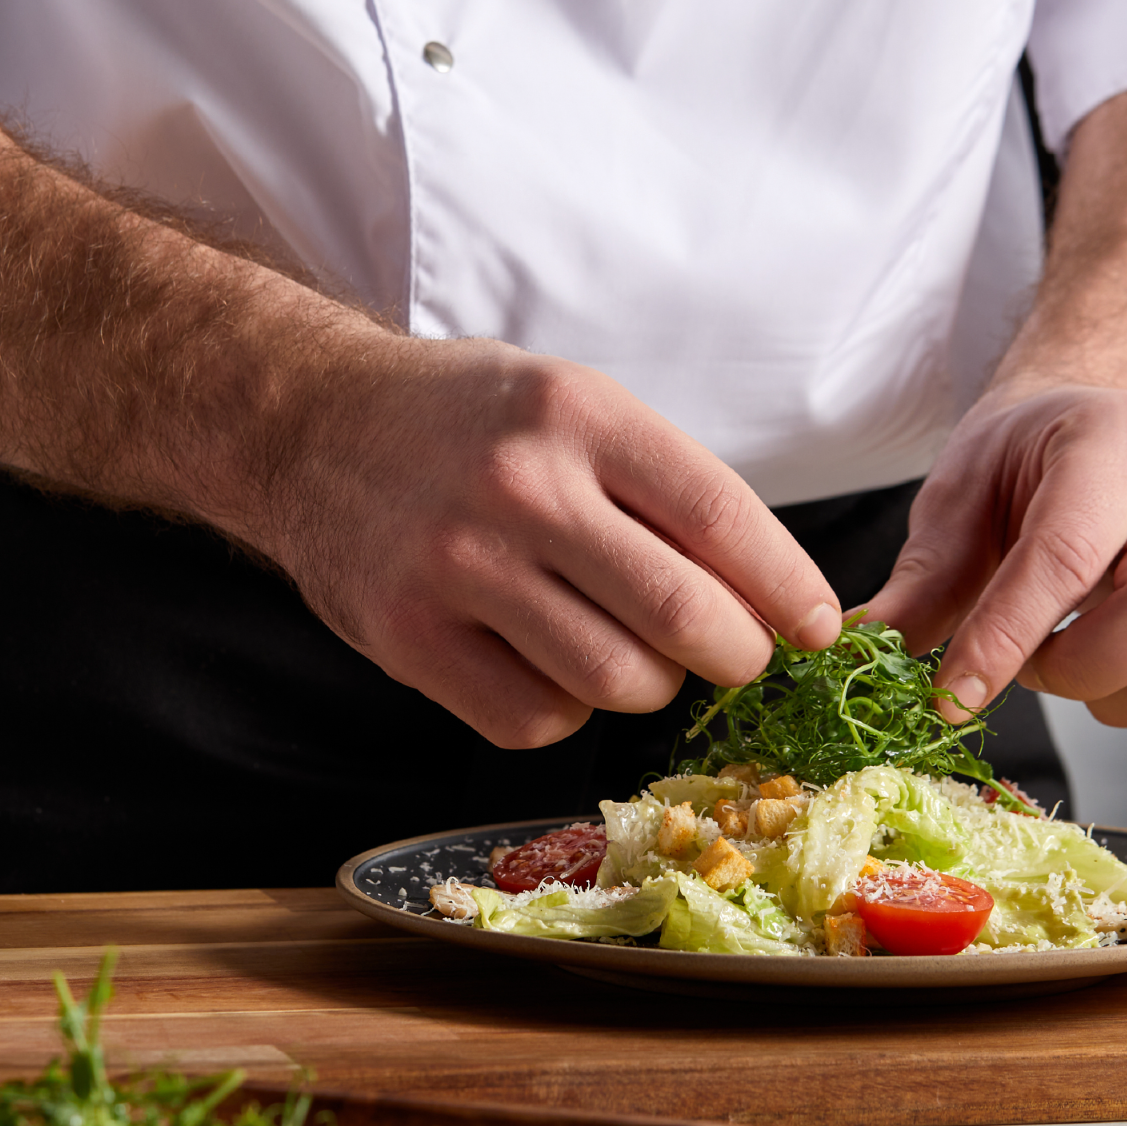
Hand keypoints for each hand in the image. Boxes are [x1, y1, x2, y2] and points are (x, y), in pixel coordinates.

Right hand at [248, 337, 841, 747]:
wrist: (309, 424)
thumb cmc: (464, 423)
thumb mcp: (569, 406)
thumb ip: (658, 488)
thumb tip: (770, 597)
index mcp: (577, 415)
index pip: (720, 516)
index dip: (788, 587)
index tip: (817, 626)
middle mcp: (519, 488)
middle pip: (681, 614)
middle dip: (737, 654)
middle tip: (735, 655)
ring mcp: (457, 567)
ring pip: (615, 682)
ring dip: (648, 685)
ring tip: (629, 650)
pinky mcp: (409, 638)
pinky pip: (534, 719)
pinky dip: (563, 710)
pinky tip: (547, 663)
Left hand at [860, 385, 1126, 740]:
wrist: (1105, 426)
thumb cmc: (1031, 461)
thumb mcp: (961, 492)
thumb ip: (925, 576)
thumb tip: (871, 650)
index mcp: (1116, 444)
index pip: (1067, 554)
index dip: (1005, 637)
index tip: (951, 697)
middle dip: (1079, 670)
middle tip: (1031, 666)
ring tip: (1080, 667)